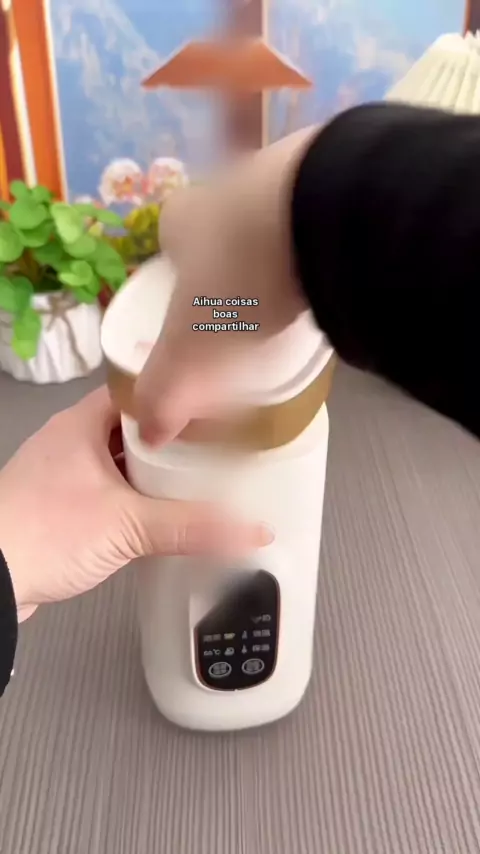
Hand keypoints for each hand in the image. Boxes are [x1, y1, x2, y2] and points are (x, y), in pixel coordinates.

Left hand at [0, 387, 272, 621]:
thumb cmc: (44, 533)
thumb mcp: (129, 525)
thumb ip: (193, 526)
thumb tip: (253, 530)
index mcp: (82, 422)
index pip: (139, 390)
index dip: (177, 396)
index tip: (214, 405)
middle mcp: (70, 440)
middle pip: (134, 427)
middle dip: (172, 439)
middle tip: (216, 446)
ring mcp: (63, 472)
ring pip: (120, 460)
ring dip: (153, 471)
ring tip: (199, 478)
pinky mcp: (59, 504)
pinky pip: (108, 488)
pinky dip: (134, 496)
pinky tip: (160, 513)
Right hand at [134, 127, 317, 444]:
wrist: (324, 213)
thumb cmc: (238, 279)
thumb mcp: (192, 349)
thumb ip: (166, 392)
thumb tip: (149, 434)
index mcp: (183, 219)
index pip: (168, 244)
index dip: (176, 280)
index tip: (194, 316)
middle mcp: (228, 186)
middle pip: (222, 233)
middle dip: (231, 271)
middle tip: (247, 317)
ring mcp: (286, 173)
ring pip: (276, 223)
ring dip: (282, 258)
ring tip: (297, 305)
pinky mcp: (339, 173)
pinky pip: (324, 219)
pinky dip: (326, 249)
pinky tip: (336, 281)